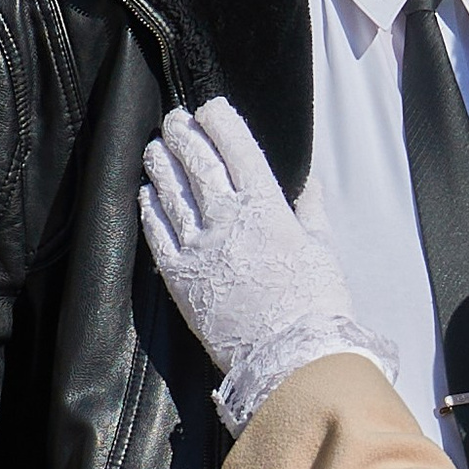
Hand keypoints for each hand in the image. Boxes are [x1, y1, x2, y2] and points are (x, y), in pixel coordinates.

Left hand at [139, 98, 356, 384]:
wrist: (290, 360)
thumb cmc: (315, 307)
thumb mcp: (323, 250)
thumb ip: (310, 210)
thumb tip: (307, 182)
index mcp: (267, 206)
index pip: (236, 147)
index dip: (219, 121)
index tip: (210, 108)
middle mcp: (227, 218)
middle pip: (196, 161)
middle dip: (182, 134)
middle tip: (174, 120)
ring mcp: (199, 247)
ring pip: (170, 190)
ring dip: (160, 163)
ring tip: (155, 148)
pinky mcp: (179, 276)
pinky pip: (157, 232)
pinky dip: (150, 207)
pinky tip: (145, 193)